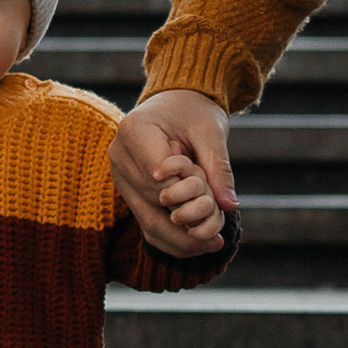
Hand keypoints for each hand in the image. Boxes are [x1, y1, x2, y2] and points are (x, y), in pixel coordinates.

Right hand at [112, 87, 235, 253]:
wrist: (175, 102)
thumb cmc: (194, 111)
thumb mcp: (211, 133)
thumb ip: (218, 168)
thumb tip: (229, 205)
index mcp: (134, 130)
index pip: (157, 176)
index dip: (184, 193)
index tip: (211, 203)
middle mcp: (118, 154)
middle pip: (153, 202)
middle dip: (187, 221)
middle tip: (219, 237)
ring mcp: (119, 174)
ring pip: (147, 220)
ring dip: (180, 238)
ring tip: (213, 245)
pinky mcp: (127, 189)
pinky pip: (146, 222)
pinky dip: (172, 238)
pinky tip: (199, 246)